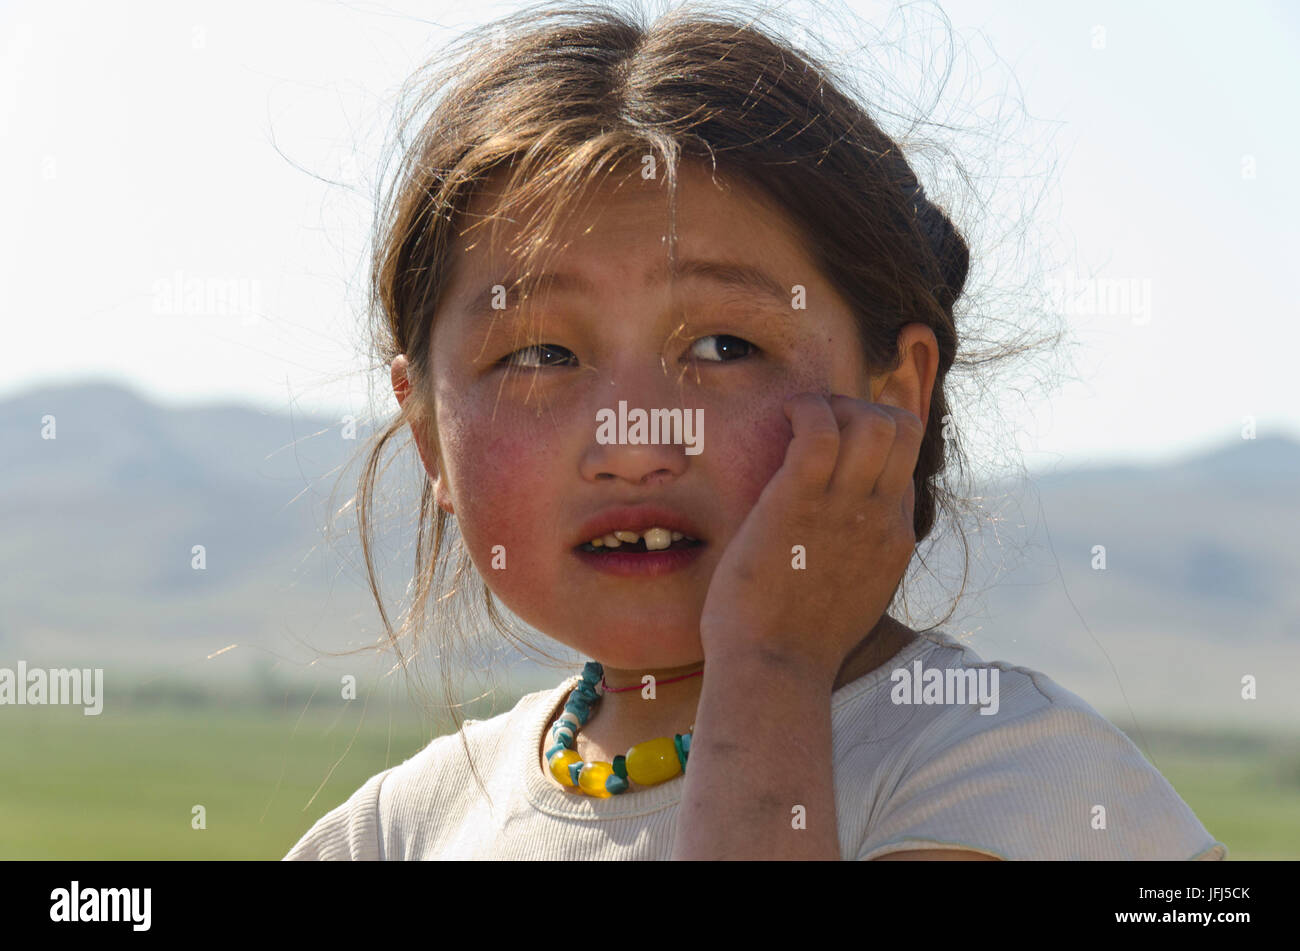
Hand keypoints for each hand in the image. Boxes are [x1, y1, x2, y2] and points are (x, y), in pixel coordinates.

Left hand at [698, 392, 923, 682]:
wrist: (774, 671)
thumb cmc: (795, 644)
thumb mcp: (850, 600)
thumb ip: (858, 562)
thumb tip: (843, 543)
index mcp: (893, 540)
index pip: (907, 464)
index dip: (880, 436)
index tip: (842, 434)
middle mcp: (879, 518)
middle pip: (903, 429)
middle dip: (864, 407)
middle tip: (821, 422)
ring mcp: (844, 509)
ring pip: (871, 421)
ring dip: (835, 405)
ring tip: (801, 419)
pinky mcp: (799, 501)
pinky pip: (818, 428)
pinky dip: (804, 408)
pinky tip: (783, 417)